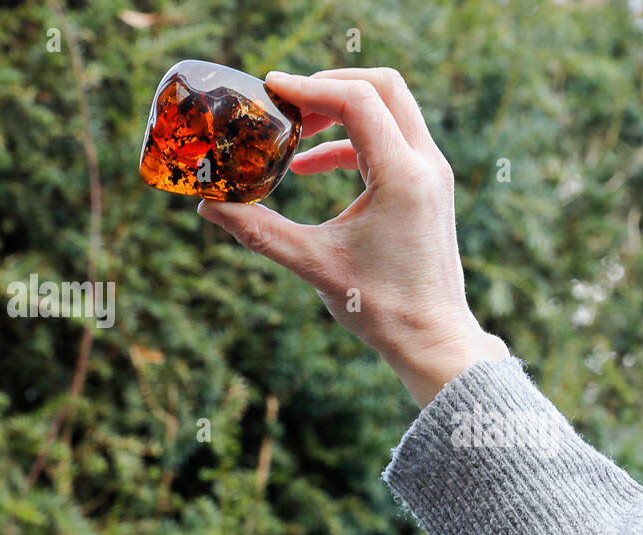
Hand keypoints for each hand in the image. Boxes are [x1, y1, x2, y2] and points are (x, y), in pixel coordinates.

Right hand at [197, 67, 508, 406]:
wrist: (433, 340)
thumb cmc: (381, 308)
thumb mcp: (314, 264)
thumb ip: (259, 230)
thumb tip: (208, 207)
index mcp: (403, 176)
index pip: (358, 100)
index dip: (309, 88)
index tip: (270, 90)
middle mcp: (426, 165)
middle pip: (383, 86)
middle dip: (330, 86)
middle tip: (286, 103)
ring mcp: (433, 175)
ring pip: (391, 110)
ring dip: (342, 112)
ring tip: (294, 135)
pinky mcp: (430, 188)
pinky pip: (392, 141)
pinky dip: (353, 143)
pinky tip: (311, 169)